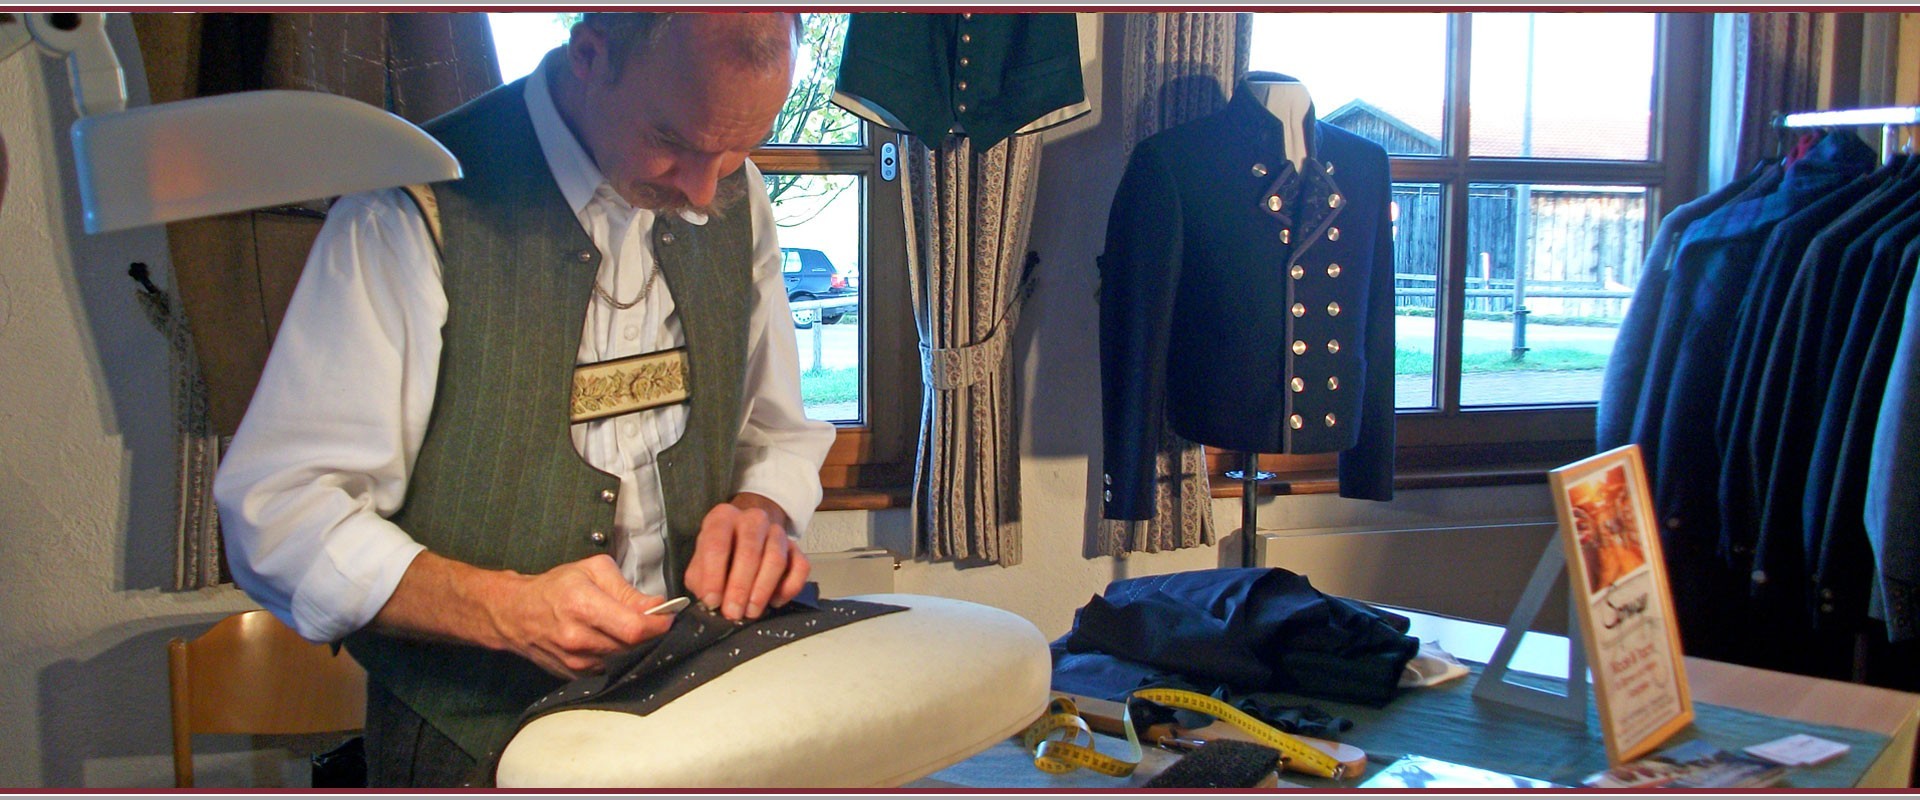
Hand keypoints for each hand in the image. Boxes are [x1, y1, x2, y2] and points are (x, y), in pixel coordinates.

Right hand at [490, 554, 676, 678]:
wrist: (516, 614)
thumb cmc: (556, 587)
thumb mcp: (593, 571)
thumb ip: (627, 590)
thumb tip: (657, 607)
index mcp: (582, 606)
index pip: (634, 628)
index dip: (659, 625)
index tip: (668, 617)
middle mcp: (578, 638)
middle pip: (633, 647)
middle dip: (650, 635)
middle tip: (654, 621)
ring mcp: (575, 662)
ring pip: (624, 661)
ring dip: (636, 648)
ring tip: (633, 630)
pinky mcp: (575, 676)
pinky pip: (610, 670)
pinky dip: (620, 658)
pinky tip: (616, 643)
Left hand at [683, 493, 809, 620]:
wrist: (744, 537)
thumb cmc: (721, 554)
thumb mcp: (701, 564)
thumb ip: (702, 580)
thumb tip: (711, 601)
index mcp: (723, 518)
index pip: (717, 543)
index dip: (713, 575)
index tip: (713, 600)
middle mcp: (752, 520)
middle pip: (750, 550)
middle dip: (740, 587)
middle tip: (734, 611)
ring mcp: (776, 532)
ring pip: (776, 559)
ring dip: (763, 589)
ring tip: (751, 610)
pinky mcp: (795, 547)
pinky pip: (800, 567)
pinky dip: (788, 588)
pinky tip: (774, 601)